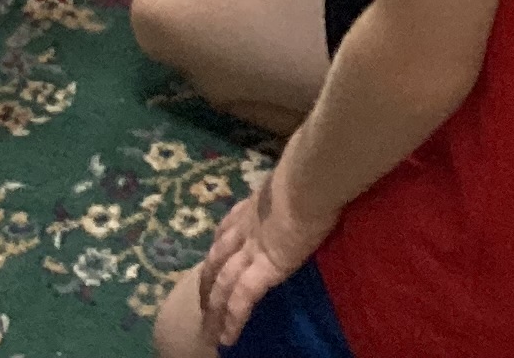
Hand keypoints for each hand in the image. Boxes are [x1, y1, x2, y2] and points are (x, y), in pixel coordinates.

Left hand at [196, 174, 329, 349]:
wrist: (309, 181)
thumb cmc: (311, 174)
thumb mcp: (296, 177)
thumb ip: (293, 184)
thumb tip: (306, 180)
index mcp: (252, 207)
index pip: (227, 230)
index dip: (218, 248)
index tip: (213, 263)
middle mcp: (244, 229)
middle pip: (216, 260)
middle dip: (207, 284)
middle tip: (202, 306)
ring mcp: (250, 250)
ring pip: (222, 283)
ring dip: (213, 309)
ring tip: (209, 332)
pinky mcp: (263, 268)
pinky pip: (242, 299)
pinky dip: (232, 320)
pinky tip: (228, 339)